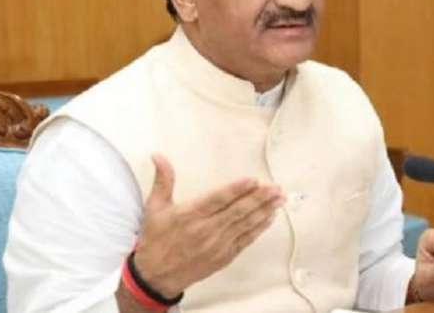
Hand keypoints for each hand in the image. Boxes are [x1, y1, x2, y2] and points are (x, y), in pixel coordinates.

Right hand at [133, 153, 284, 297]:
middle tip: (275, 187)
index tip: (253, 180)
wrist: (156, 276)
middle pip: (238, 211)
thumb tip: (158, 157)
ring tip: (279, 198)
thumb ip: (163, 180)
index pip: (218, 199)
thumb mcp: (155, 207)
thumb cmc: (156, 240)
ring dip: (264, 210)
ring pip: (245, 224)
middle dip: (259, 198)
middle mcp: (206, 230)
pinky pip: (246, 240)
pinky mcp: (224, 256)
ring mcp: (217, 244)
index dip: (237, 189)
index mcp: (190, 215)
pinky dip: (259, 228)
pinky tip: (269, 217)